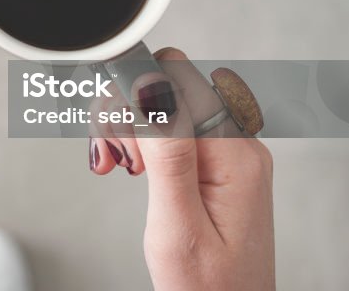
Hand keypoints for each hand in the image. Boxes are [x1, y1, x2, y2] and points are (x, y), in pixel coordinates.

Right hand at [90, 48, 274, 290]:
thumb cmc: (208, 289)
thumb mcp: (177, 224)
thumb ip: (167, 151)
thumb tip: (151, 86)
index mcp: (235, 155)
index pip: (180, 77)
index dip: (135, 89)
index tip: (111, 120)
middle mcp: (238, 145)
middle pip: (168, 85)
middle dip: (127, 112)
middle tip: (114, 158)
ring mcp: (228, 153)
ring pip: (164, 104)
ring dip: (129, 128)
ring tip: (121, 168)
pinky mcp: (214, 164)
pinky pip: (172, 129)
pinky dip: (141, 142)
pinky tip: (133, 168)